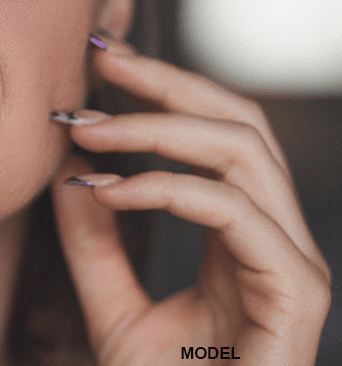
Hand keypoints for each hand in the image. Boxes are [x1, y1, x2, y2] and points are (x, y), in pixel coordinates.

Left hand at [51, 36, 330, 365]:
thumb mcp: (110, 304)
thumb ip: (93, 242)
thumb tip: (69, 172)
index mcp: (237, 235)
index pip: (213, 135)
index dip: (162, 90)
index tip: (102, 63)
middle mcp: (271, 237)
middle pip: (238, 123)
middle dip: (167, 83)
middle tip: (102, 61)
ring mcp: (291, 262)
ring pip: (241, 153)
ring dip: (157, 129)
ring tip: (87, 128)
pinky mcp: (296, 292)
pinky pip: (234, 211)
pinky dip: (166, 188)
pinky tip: (107, 188)